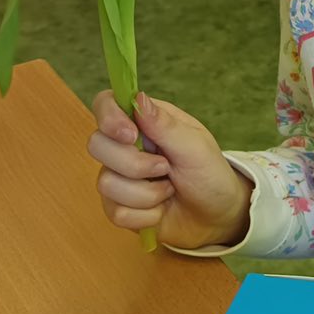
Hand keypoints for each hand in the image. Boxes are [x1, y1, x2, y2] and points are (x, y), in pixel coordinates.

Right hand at [87, 90, 249, 248]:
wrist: (216, 216)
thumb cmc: (209, 174)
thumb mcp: (195, 146)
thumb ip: (165, 125)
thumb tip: (138, 97)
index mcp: (143, 121)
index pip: (105, 104)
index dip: (109, 117)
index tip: (130, 135)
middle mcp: (124, 146)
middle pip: (97, 145)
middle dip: (135, 164)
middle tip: (165, 168)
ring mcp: (118, 177)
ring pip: (106, 183)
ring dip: (147, 194)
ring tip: (169, 190)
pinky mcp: (118, 207)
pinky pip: (116, 212)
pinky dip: (146, 215)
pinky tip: (161, 209)